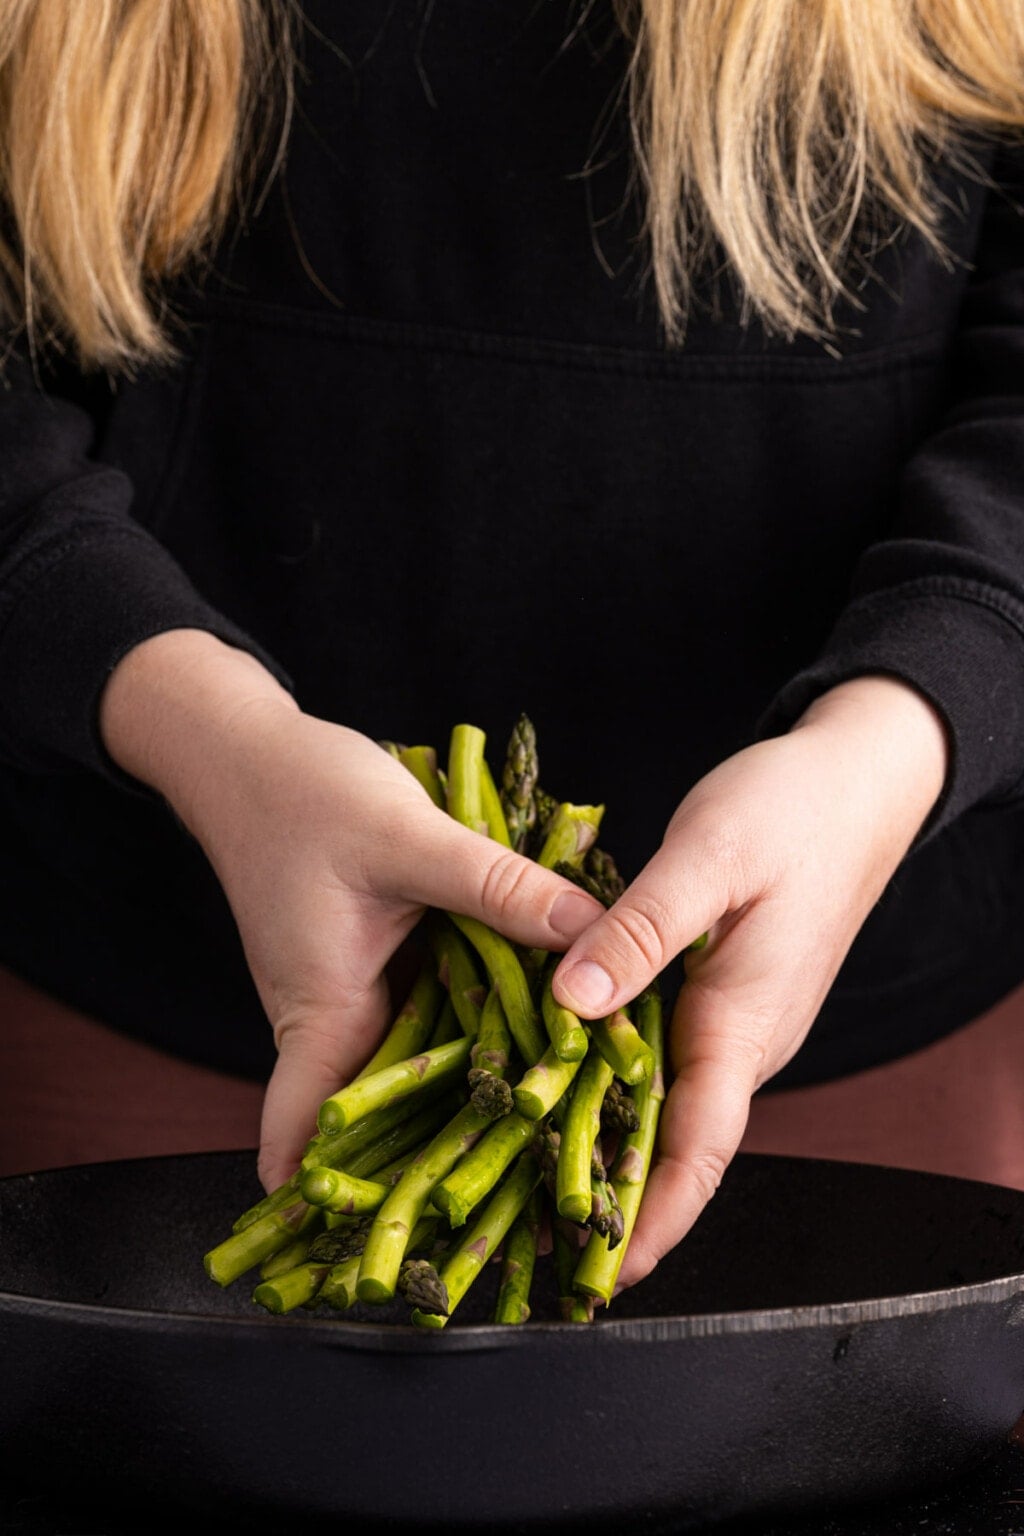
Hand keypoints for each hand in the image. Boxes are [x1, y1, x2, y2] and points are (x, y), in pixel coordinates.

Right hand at [99, 631, 604, 1192]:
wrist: (248, 751)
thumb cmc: (302, 794)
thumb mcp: (407, 839)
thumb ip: (499, 889)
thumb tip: (590, 938)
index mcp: (320, 1010)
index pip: (311, 1135)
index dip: (344, 1202)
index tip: (389, 1265)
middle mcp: (335, 1018)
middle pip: (387, 1115)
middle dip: (448, 1161)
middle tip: (536, 1208)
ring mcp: (355, 993)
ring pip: (419, 1064)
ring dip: (474, 1094)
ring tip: (562, 1138)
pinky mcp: (376, 963)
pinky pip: (430, 1014)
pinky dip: (476, 1029)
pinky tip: (540, 1034)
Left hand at [550, 676, 949, 1293]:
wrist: (855, 779)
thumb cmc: (790, 811)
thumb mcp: (708, 856)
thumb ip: (640, 928)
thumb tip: (573, 1001)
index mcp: (744, 1019)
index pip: (703, 1147)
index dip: (657, 1215)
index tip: (610, 1274)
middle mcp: (745, 1035)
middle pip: (681, 1141)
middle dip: (620, 1196)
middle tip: (541, 1238)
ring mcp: (739, 1016)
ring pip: (671, 1099)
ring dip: (615, 1141)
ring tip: (536, 1175)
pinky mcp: (726, 991)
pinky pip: (670, 1055)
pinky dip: (621, 1079)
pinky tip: (570, 1075)